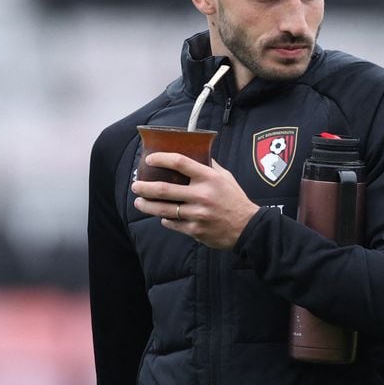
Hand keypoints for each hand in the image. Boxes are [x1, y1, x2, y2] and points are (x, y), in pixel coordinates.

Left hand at [132, 154, 259, 250]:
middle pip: (163, 189)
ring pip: (163, 209)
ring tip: (139, 202)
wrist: (247, 227)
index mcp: (209, 178)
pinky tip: (163, 216)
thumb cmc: (236, 200)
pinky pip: (172, 223)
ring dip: (146, 205)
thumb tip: (195, 155)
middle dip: (144, 187)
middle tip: (136, 185)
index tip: (150, 160)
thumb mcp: (226, 178)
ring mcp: (197, 214)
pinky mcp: (194, 229)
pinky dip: (165, 219)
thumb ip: (210, 167)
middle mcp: (201, 195)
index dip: (161, 159)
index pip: (180, 163)